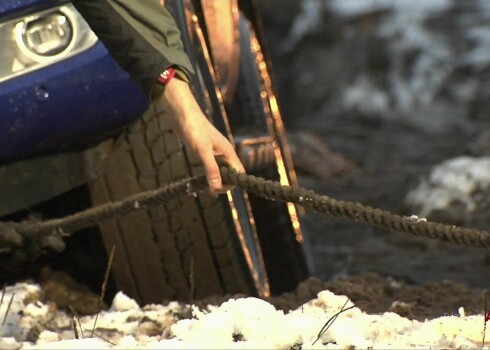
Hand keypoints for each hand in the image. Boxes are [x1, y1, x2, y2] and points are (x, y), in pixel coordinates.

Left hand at [162, 78, 244, 192]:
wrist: (182, 113)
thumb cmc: (194, 128)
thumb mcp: (202, 150)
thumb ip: (211, 168)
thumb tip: (216, 187)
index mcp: (228, 152)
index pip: (239, 173)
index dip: (232, 183)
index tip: (219, 189)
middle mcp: (225, 153)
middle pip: (231, 174)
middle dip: (223, 184)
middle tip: (210, 190)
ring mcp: (216, 153)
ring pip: (222, 171)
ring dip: (216, 181)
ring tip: (206, 187)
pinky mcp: (206, 152)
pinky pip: (213, 167)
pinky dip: (210, 175)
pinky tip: (202, 180)